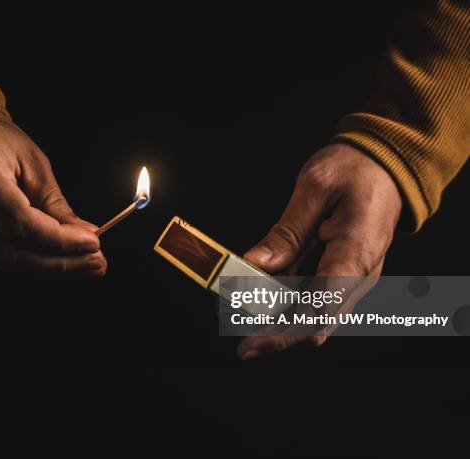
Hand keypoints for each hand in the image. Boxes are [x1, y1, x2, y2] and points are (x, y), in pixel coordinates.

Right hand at [0, 111, 105, 275]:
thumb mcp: (32, 161)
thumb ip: (54, 203)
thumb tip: (84, 237)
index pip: (18, 221)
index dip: (58, 240)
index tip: (93, 243)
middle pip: (9, 251)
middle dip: (59, 262)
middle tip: (96, 263)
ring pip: (1, 262)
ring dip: (47, 267)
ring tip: (82, 263)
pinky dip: (26, 263)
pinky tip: (52, 258)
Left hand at [238, 144, 401, 358]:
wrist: (386, 164)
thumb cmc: (356, 169)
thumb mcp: (314, 189)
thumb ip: (286, 232)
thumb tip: (255, 264)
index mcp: (357, 251)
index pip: (320, 307)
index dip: (285, 331)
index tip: (253, 342)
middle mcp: (361, 274)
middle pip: (318, 322)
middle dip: (277, 336)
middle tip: (241, 340)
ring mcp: (355, 278)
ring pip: (316, 317)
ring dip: (281, 323)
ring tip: (243, 320)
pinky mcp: (344, 275)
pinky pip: (316, 299)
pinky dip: (288, 305)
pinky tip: (262, 301)